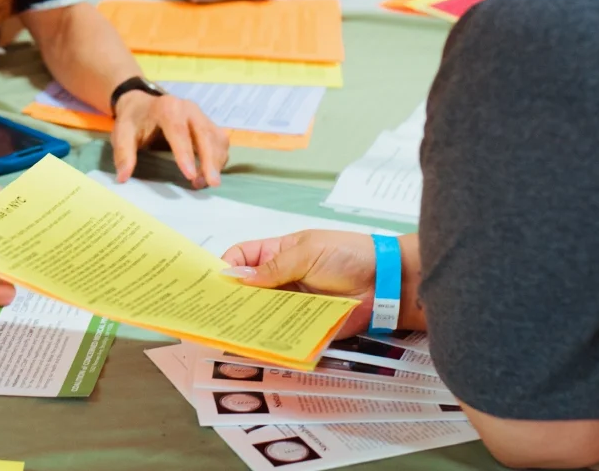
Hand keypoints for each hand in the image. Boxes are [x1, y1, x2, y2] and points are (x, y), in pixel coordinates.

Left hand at [111, 92, 228, 187]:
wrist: (141, 104)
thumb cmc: (133, 120)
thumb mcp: (122, 133)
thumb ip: (123, 153)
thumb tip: (123, 177)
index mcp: (167, 107)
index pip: (179, 131)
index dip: (185, 153)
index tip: (189, 175)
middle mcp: (188, 108)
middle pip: (205, 134)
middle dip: (210, 160)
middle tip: (211, 183)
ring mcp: (201, 115)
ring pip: (216, 138)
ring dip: (216, 162)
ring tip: (206, 183)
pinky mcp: (208, 124)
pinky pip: (219, 141)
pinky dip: (219, 158)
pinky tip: (210, 174)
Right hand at [222, 230, 376, 335]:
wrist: (386, 282)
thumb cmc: (347, 255)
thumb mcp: (307, 252)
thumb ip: (273, 267)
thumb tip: (237, 278)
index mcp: (278, 253)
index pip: (243, 257)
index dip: (226, 267)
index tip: (212, 284)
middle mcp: (281, 279)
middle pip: (247, 290)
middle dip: (231, 299)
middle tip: (212, 315)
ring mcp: (293, 304)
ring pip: (261, 313)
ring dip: (246, 321)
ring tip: (228, 334)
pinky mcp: (306, 325)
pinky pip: (283, 332)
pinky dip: (269, 338)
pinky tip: (255, 346)